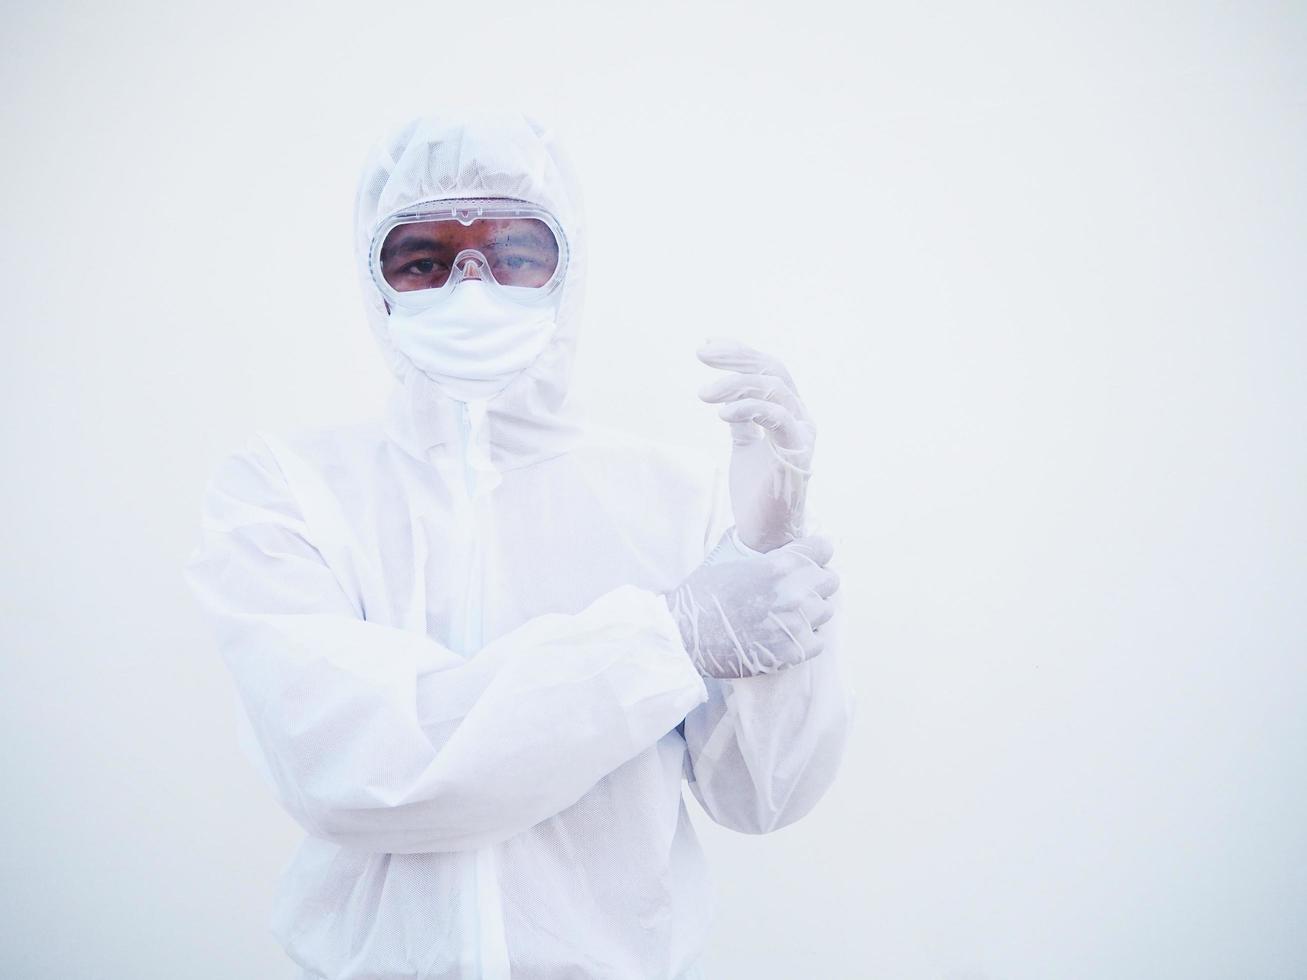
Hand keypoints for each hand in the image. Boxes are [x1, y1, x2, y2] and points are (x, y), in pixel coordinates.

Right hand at [662, 533, 839, 678]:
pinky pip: (818, 641)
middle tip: (797, 589)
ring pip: (826, 610)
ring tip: (789, 614)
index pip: (823, 549)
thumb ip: (759, 552)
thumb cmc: (701, 595)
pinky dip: (807, 638)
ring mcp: (796, 624)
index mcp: (779, 565)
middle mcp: (794, 592)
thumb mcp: (728, 559)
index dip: (815, 553)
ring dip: (811, 610)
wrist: (685, 636)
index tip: (807, 560)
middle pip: (830, 580)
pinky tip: (787, 635)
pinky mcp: (793, 652)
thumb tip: (769, 540)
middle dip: (815, 582)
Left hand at [697, 339, 815, 552]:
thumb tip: (726, 397)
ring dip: (736, 384)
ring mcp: (801, 433)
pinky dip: (748, 409)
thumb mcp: (744, 446)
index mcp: (788, 413)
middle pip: (773, 370)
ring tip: (703, 393)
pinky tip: (720, 413)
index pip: (768, 369)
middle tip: (702, 353)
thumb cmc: (757, 492)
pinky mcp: (796, 452)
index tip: (707, 345)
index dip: (740, 353)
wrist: (767, 533)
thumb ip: (742, 420)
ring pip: (774, 389)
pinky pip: (776, 417)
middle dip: (737, 357)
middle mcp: (800, 417)